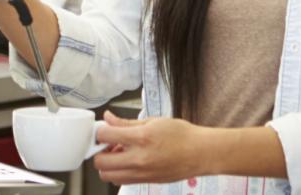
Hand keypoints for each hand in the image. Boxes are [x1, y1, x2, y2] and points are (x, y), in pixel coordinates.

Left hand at [93, 111, 214, 184]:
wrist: (201, 153)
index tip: (104, 130)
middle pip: (100, 162)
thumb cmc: (182, 135)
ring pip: (107, 176)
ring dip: (107, 165)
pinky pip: (121, 181)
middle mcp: (139, 159)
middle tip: (108, 144)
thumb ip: (127, 123)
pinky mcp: (146, 182)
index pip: (105, 136)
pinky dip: (118, 172)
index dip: (100, 131)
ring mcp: (142, 173)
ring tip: (118, 154)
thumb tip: (108, 119)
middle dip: (99, 151)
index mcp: (142, 138)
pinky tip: (128, 161)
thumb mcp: (153, 121)